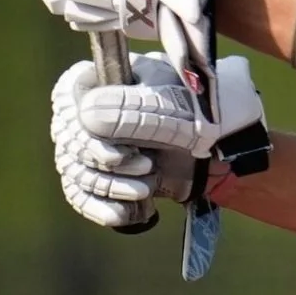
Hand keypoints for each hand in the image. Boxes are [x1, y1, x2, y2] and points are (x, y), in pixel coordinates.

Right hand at [51, 52, 268, 229]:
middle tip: (145, 165)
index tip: (114, 148)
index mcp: (108, 79)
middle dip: (106, 161)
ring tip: (146, 188)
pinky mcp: (106, 174)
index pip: (69, 97)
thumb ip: (130, 108)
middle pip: (71, 139)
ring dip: (111, 186)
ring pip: (78, 170)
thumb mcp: (171, 105)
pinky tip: (122, 215)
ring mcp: (98, 143)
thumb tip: (85, 115)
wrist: (226, 146)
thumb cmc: (201, 112)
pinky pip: (83, 195)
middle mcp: (95, 109)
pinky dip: (100, 208)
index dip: (82, 125)